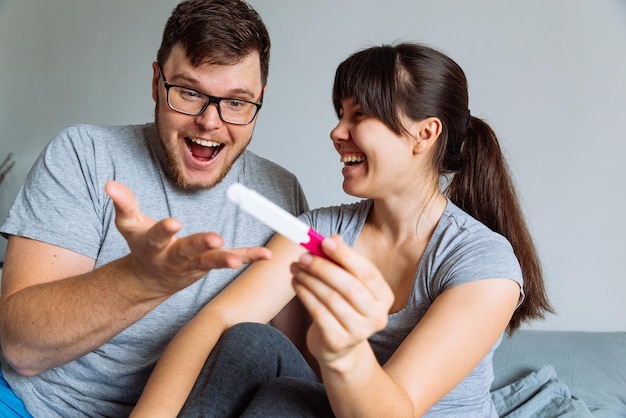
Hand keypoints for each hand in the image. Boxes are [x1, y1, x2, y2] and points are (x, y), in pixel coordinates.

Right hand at [105, 181, 271, 295]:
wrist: (152, 278)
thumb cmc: (142, 245)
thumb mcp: (129, 225)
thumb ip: (123, 203)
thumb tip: (109, 183)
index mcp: (154, 246)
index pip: (158, 237)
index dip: (164, 230)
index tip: (173, 222)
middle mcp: (174, 258)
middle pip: (188, 252)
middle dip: (200, 245)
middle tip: (214, 238)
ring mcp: (194, 265)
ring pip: (210, 262)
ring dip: (226, 259)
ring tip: (239, 259)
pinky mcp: (209, 264)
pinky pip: (232, 259)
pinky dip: (249, 256)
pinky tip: (266, 255)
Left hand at [290, 235, 393, 368]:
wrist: (338, 346)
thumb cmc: (344, 307)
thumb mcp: (347, 283)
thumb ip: (342, 261)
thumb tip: (333, 238)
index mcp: (384, 297)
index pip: (367, 273)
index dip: (346, 255)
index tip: (325, 242)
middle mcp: (377, 316)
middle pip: (349, 286)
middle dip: (323, 268)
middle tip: (304, 256)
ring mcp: (359, 332)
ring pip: (331, 299)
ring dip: (310, 280)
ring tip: (296, 268)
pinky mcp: (338, 341)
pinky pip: (318, 312)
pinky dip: (304, 295)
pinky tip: (296, 283)